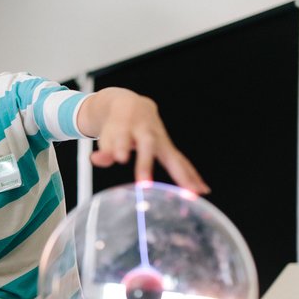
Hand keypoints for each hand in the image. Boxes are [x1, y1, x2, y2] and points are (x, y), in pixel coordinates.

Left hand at [80, 87, 209, 193]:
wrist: (132, 106)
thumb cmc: (117, 125)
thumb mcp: (107, 135)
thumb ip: (104, 149)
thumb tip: (96, 160)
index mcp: (126, 126)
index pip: (122, 136)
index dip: (120, 145)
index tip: (120, 157)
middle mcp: (146, 132)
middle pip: (147, 145)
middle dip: (145, 164)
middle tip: (144, 183)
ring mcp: (161, 140)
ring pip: (171, 155)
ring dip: (182, 174)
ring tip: (193, 192)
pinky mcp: (169, 148)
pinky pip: (182, 162)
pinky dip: (192, 176)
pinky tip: (202, 190)